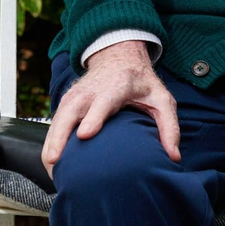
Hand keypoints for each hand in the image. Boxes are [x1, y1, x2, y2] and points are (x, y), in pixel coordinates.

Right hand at [42, 40, 179, 177]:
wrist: (120, 56)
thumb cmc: (141, 82)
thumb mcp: (161, 99)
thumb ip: (169, 126)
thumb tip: (173, 156)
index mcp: (118, 85)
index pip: (104, 102)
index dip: (94, 117)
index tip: (85, 135)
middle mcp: (92, 89)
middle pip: (71, 110)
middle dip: (61, 134)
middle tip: (55, 160)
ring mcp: (76, 95)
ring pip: (58, 118)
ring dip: (51, 142)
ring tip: (51, 169)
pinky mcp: (66, 101)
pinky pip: (54, 123)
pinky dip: (51, 141)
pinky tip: (51, 163)